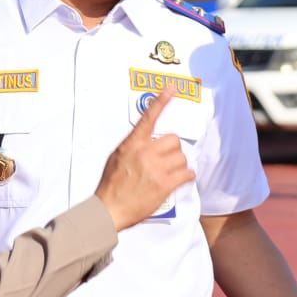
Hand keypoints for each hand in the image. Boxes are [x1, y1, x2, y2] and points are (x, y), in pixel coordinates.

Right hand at [94, 90, 195, 230]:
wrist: (110, 208)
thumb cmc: (112, 184)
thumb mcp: (117, 157)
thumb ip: (133, 145)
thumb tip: (146, 140)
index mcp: (133, 144)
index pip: (149, 117)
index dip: (161, 101)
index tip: (172, 89)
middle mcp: (146, 153)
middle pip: (173, 140)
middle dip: (172, 150)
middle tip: (166, 159)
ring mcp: (156, 168)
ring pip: (182, 157)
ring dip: (179, 164)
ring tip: (169, 172)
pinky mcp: (165, 184)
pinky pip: (187, 173)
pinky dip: (187, 176)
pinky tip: (181, 179)